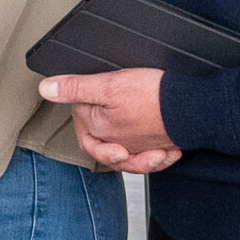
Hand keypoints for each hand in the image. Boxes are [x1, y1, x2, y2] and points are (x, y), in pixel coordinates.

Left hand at [38, 68, 184, 172]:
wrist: (192, 107)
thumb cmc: (153, 96)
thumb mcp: (108, 85)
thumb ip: (75, 88)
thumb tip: (46, 89)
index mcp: (101, 130)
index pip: (82, 126)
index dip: (83, 107)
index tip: (92, 92)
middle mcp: (119, 143)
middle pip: (105, 142)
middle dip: (107, 125)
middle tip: (116, 109)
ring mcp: (140, 147)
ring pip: (129, 151)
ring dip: (131, 144)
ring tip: (135, 131)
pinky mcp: (160, 145)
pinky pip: (152, 155)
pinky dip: (155, 153)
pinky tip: (161, 147)